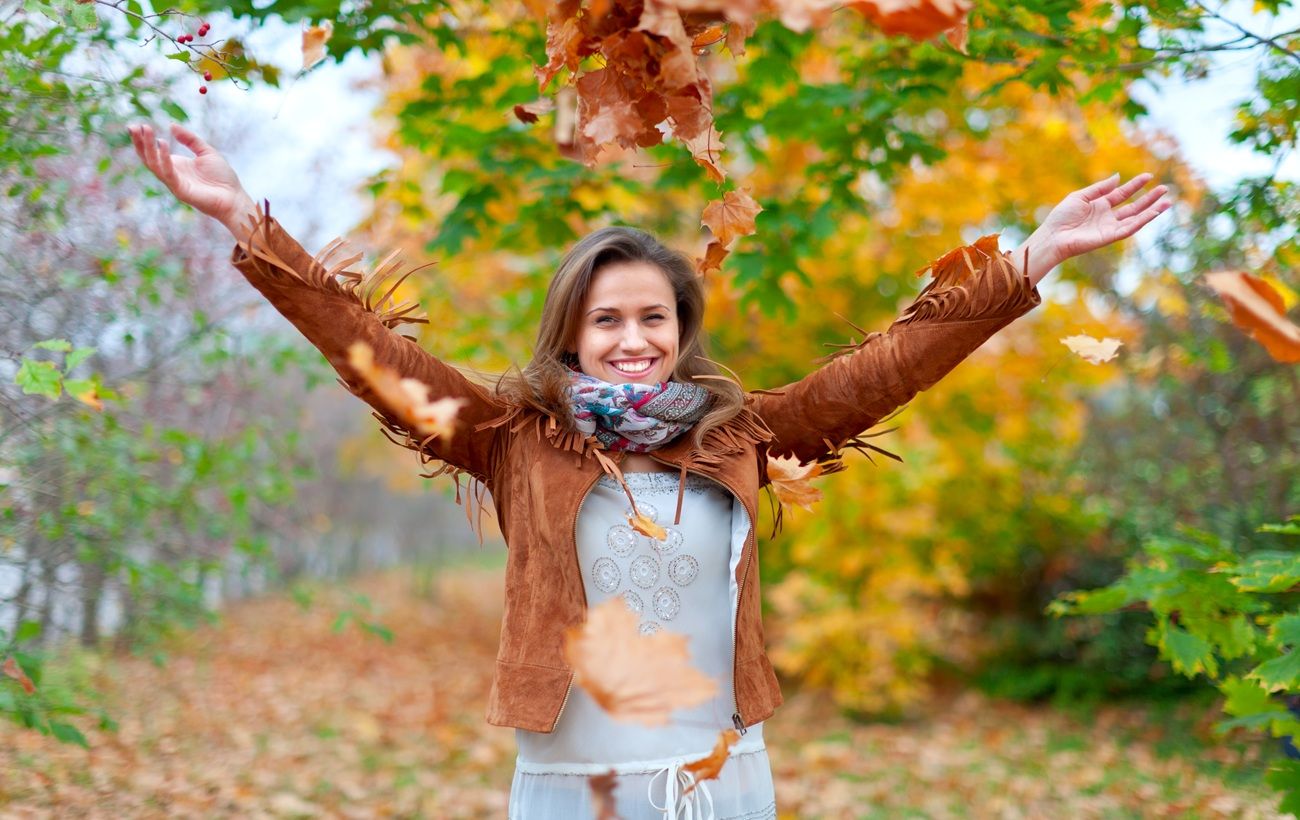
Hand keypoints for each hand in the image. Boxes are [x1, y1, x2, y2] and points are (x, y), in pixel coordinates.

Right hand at [127, 122, 258, 241]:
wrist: (234, 198)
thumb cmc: (222, 177)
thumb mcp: (206, 152)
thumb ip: (190, 139)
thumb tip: (172, 126)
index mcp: (176, 165)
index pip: (153, 152)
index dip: (144, 140)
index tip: (139, 125)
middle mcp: (171, 174)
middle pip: (148, 158)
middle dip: (140, 142)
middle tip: (133, 126)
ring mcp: (174, 183)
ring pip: (154, 164)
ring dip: (148, 147)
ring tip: (146, 130)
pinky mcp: (180, 190)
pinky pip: (168, 173)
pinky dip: (164, 158)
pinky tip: (162, 144)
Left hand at [1013, 173, 1170, 285]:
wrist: (1053, 236)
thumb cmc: (1061, 217)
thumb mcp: (1080, 196)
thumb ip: (1100, 188)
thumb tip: (1118, 177)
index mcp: (1100, 205)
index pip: (1122, 194)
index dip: (1135, 185)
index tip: (1148, 176)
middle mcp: (1107, 217)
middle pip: (1133, 207)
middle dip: (1149, 198)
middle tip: (1165, 189)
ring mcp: (1110, 227)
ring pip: (1135, 218)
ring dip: (1151, 210)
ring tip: (1167, 201)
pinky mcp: (1110, 237)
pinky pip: (1129, 228)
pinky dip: (1141, 221)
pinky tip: (1152, 213)